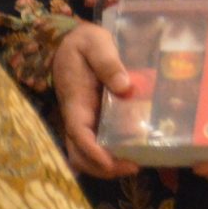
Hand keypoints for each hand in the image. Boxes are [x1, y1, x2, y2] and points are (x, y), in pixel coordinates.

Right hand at [52, 21, 137, 178]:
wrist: (71, 42)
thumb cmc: (83, 42)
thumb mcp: (94, 43)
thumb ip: (107, 62)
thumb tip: (125, 87)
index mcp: (75, 101)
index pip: (78, 133)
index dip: (93, 151)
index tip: (113, 161)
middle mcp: (78, 116)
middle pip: (79, 154)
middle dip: (102, 167)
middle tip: (132, 167)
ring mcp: (86, 120)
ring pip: (87, 154)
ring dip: (107, 166)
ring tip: (136, 164)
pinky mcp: (95, 119)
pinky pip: (99, 143)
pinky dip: (112, 154)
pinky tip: (135, 151)